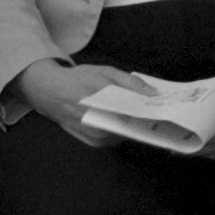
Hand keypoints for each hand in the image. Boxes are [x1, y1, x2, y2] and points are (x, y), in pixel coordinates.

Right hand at [12, 59, 153, 148]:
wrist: (50, 93)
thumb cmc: (79, 80)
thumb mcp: (104, 72)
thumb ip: (129, 82)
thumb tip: (152, 93)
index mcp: (99, 100)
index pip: (132, 111)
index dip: (149, 111)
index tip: (163, 109)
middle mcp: (96, 122)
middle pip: (130, 126)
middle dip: (144, 120)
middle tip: (157, 113)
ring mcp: (94, 136)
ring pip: (124, 135)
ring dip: (135, 127)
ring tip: (145, 117)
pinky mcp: (93, 143)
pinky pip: (115, 140)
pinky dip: (124, 132)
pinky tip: (129, 123)